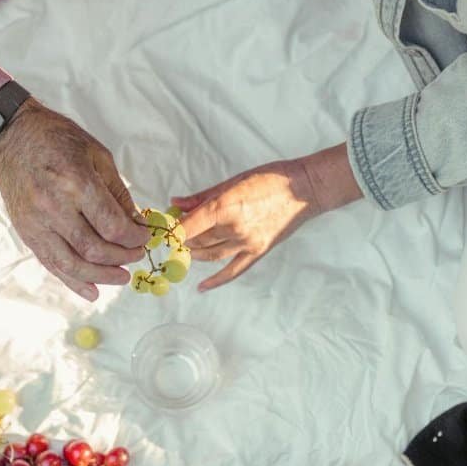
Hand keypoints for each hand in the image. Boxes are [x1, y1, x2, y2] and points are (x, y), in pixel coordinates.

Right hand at [0, 99, 149, 300]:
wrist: (10, 138)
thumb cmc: (56, 139)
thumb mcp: (97, 155)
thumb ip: (118, 193)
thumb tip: (136, 224)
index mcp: (75, 182)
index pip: (112, 225)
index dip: (134, 237)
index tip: (145, 236)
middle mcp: (53, 206)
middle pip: (94, 249)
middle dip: (122, 257)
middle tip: (137, 254)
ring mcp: (36, 223)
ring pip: (72, 264)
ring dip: (101, 276)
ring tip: (122, 277)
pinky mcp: (26, 233)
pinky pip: (52, 264)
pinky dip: (73, 281)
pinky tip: (93, 291)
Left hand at [172, 143, 359, 290]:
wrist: (305, 189)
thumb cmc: (269, 178)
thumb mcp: (232, 181)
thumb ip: (202, 196)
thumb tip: (176, 203)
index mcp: (224, 207)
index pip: (187, 226)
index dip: (171, 230)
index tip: (161, 230)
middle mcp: (233, 228)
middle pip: (197, 241)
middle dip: (182, 238)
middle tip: (174, 234)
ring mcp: (246, 243)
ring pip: (210, 255)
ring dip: (194, 253)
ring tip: (186, 248)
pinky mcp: (258, 252)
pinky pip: (232, 271)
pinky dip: (216, 281)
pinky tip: (201, 287)